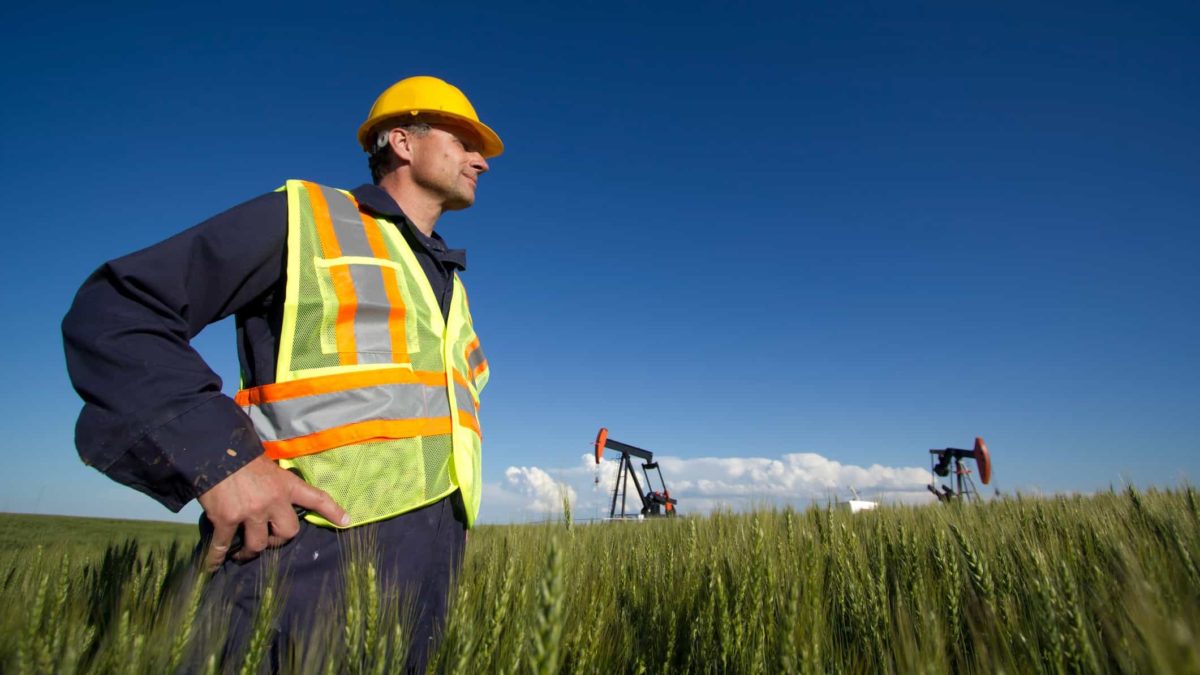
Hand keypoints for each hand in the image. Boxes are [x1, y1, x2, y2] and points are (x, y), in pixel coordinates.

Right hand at [197, 455, 348, 570]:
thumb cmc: (243, 455)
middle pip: (287, 533)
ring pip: (258, 544)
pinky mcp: (226, 519)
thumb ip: (276, 482)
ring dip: (250, 551)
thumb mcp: (269, 465)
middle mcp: (272, 501)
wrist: (214, 450)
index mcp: (286, 485)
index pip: (316, 498)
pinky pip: (222, 546)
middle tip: (268, 538)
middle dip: (278, 539)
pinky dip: (215, 558)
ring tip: (242, 553)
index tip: (346, 521)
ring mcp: (249, 512)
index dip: (332, 511)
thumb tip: (275, 493)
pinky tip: (212, 565)